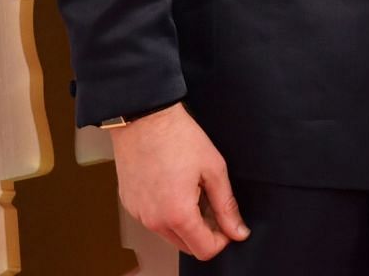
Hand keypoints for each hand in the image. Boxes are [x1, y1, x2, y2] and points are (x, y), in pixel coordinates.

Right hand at [108, 103, 249, 259]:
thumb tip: (238, 231)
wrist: (144, 118)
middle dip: (205, 231)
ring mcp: (139, 214)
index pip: (205, 250)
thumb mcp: (213, 169)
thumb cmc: (177, 137)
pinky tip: (174, 186)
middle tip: (211, 200)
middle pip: (187, 246)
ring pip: (170, 235)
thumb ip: (226, 205)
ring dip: (186, 222)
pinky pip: (154, 220)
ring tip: (192, 189)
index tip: (227, 221)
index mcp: (177, 214)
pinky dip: (167, 212)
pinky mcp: (130, 205)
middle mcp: (154, 221)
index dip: (223, 239)